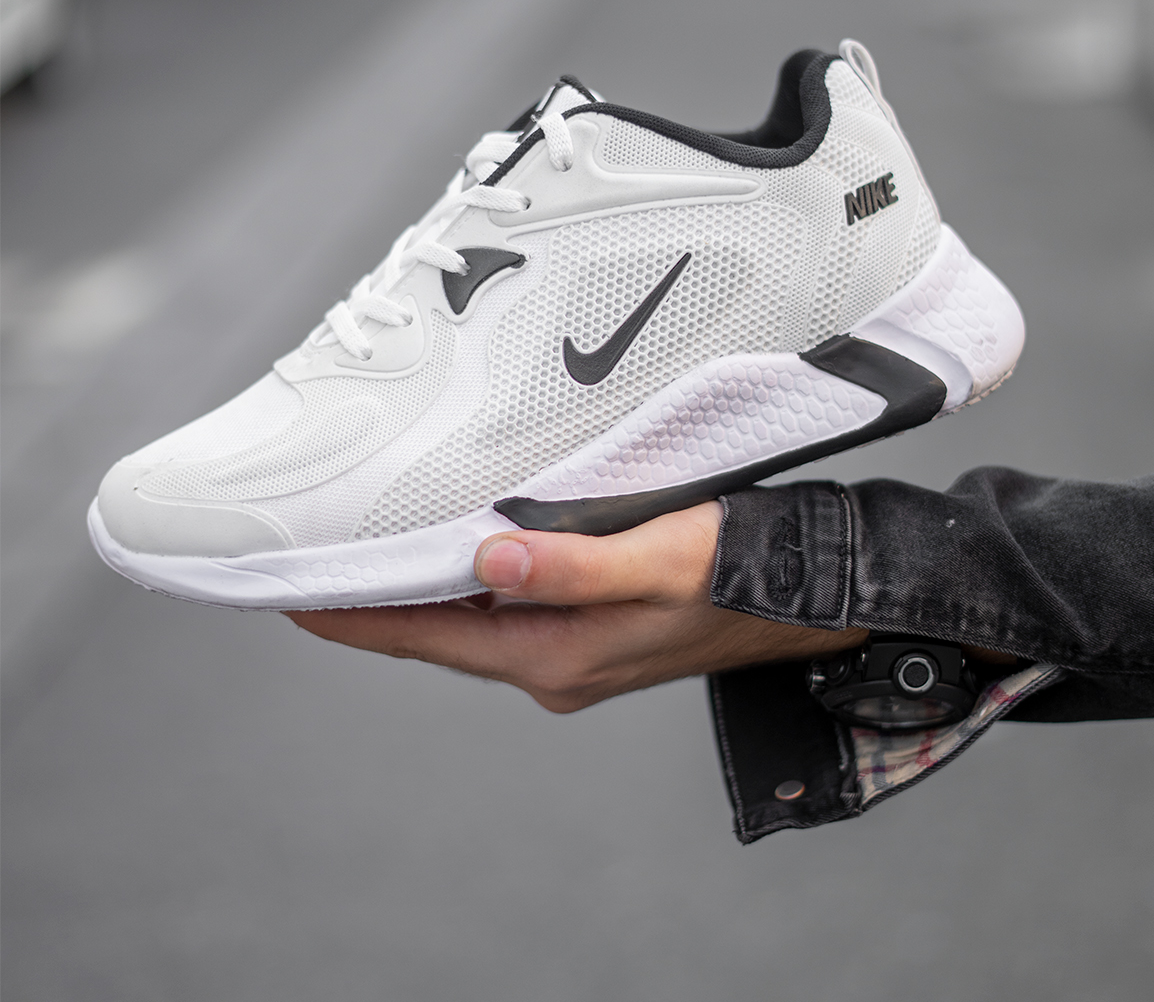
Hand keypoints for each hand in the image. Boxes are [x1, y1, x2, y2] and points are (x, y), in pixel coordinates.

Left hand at [285, 502, 866, 712]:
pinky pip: (511, 605)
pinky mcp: (593, 624)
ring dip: (424, 586)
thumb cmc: (740, 574)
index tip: (291, 590)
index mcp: (556, 655)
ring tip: (368, 545)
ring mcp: (574, 647)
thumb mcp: (658, 561)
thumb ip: (573, 565)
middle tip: (315, 555)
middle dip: (378, 598)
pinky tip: (459, 545)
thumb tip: (486, 561)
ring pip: (475, 617)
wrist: (810, 592)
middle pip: (441, 630)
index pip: (429, 636)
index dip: (357, 614)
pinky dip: (472, 578)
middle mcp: (555, 661)